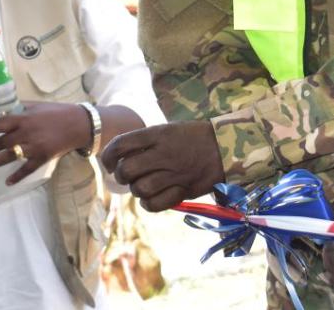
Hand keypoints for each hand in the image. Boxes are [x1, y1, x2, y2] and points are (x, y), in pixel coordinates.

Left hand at [0, 101, 91, 184]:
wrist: (79, 124)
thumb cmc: (58, 112)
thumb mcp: (37, 105)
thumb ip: (20, 108)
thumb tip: (4, 111)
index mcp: (23, 118)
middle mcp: (26, 133)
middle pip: (1, 142)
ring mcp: (34, 147)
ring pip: (9, 157)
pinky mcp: (42, 158)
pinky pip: (26, 169)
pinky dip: (16, 177)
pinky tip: (8, 181)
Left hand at [99, 120, 224, 210]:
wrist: (225, 146)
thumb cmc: (193, 137)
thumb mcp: (168, 129)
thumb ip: (146, 141)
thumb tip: (120, 156)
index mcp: (158, 134)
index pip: (120, 145)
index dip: (107, 156)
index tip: (108, 163)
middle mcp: (163, 153)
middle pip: (126, 170)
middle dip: (120, 175)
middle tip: (126, 175)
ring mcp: (174, 173)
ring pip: (139, 189)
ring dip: (136, 189)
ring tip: (143, 185)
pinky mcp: (183, 190)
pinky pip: (154, 204)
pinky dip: (147, 204)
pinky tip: (151, 198)